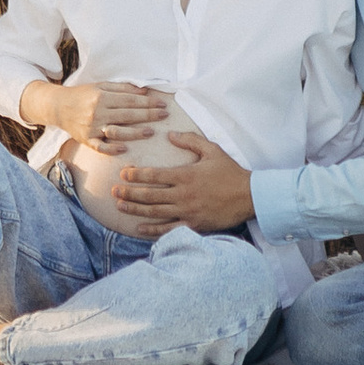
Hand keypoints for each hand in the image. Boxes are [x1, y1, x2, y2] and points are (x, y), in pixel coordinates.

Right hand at [25, 78, 171, 149]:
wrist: (58, 106)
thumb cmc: (83, 94)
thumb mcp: (100, 86)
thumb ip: (122, 88)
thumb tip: (144, 92)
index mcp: (102, 96)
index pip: (130, 100)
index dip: (147, 102)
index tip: (162, 104)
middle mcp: (97, 112)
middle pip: (127, 114)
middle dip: (148, 115)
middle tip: (164, 116)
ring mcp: (92, 127)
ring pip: (117, 131)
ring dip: (135, 132)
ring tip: (150, 132)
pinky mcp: (86, 139)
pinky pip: (100, 147)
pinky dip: (112, 148)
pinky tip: (125, 148)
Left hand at [111, 136, 255, 233]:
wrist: (249, 196)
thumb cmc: (230, 172)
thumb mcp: (212, 150)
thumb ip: (191, 140)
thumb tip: (171, 134)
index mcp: (186, 175)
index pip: (154, 175)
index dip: (136, 175)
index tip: (123, 173)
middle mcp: (183, 194)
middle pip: (149, 195)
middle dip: (129, 192)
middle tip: (114, 190)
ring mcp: (187, 212)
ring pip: (155, 212)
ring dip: (135, 209)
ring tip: (120, 205)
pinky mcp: (193, 225)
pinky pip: (168, 229)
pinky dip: (152, 230)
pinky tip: (139, 229)